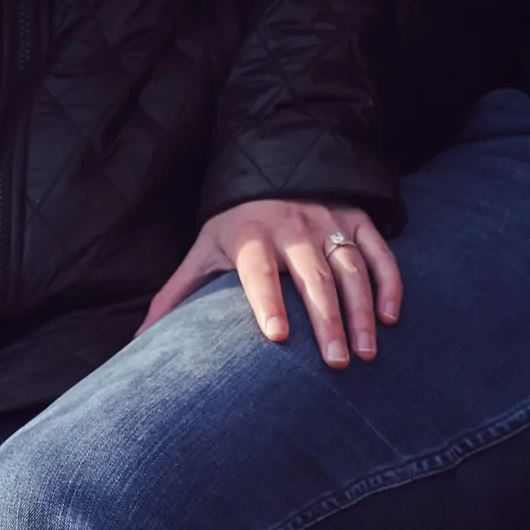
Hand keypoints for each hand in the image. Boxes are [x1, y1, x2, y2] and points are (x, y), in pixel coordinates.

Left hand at [140, 200, 400, 364]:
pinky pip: (379, 252)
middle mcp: (293, 226)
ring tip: (366, 352)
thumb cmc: (235, 225)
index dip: (267, 301)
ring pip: (350, 268)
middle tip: (336, 363)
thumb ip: (176, 296)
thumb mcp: (204, 250)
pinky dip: (389, 283)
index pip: (259, 271)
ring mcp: (329, 221)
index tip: (277, 337)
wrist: (275, 166)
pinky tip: (391, 318)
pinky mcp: (357, 219)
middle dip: (327, 320)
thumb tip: (138, 342)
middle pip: (313, 277)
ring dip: (361, 310)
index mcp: (250, 236)